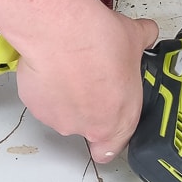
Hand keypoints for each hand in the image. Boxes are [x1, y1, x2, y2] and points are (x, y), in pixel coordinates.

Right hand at [15, 8, 157, 163]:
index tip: (108, 116)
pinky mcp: (35, 106)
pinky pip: (41, 99)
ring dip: (65, 96)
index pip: (113, 148)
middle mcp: (87, 126)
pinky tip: (53, 65)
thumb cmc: (96, 42)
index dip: (110, 136)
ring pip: (62, 112)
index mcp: (119, 120)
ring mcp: (58, 119)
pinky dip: (45, 86)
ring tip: (70, 67)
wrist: (62, 33)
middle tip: (89, 79)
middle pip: (86, 125)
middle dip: (87, 104)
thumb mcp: (135, 37)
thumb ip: (145, 41)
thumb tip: (146, 34)